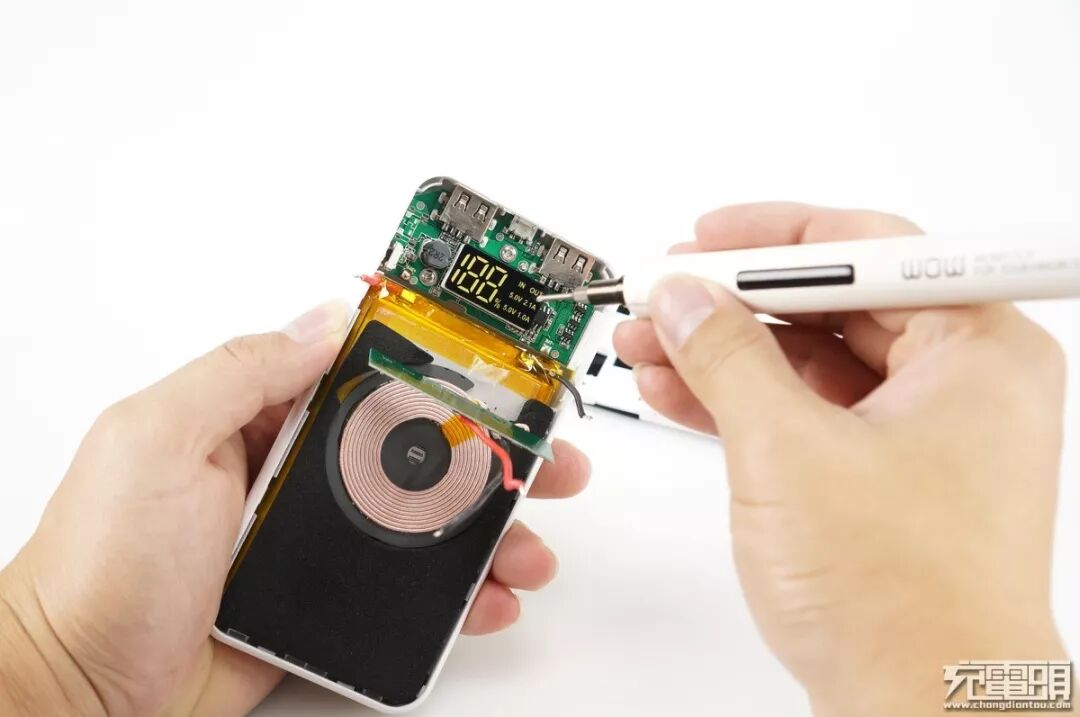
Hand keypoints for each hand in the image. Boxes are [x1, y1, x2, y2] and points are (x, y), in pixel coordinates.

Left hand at [0, 301, 589, 716]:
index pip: (370, 377)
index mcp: (262, 421)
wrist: (81, 689)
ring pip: (425, 526)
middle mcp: (298, 476)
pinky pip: (407, 592)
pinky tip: (490, 598)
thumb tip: (325, 318)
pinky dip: (458, 597)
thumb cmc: (100, 564)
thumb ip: (244, 372)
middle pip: (419, 452)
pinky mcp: (327, 603)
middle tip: (548, 457)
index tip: (503, 371)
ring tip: (533, 545)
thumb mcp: (159, 438)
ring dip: (490, 529)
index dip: (443, 369)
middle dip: (493, 452)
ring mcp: (317, 543)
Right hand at [614, 203, 1068, 714]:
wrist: (921, 712)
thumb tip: (686, 298)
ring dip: (726, 354)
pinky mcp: (884, 477)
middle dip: (736, 303)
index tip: (705, 241)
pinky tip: (679, 394)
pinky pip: (807, 413)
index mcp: (978, 351)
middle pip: (834, 304)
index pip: (870, 250)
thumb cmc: (903, 601)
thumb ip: (728, 356)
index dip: (774, 239)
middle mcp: (961, 384)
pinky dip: (744, 403)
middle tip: (665, 297)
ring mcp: (923, 434)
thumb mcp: (789, 451)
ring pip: (811, 362)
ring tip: (650, 347)